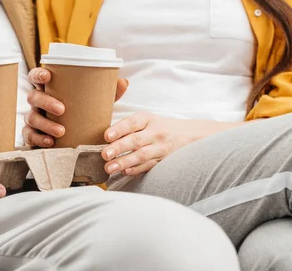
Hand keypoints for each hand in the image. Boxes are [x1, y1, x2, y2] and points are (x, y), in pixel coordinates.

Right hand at [23, 67, 128, 147]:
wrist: (75, 136)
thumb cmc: (82, 111)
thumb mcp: (94, 101)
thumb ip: (108, 91)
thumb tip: (124, 82)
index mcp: (49, 88)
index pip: (36, 76)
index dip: (38, 74)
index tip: (47, 76)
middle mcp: (38, 102)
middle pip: (33, 97)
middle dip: (46, 101)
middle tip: (62, 109)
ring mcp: (34, 118)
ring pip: (31, 117)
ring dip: (45, 124)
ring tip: (61, 131)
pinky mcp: (33, 134)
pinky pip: (30, 136)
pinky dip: (39, 139)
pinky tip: (50, 142)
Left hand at [101, 113, 240, 175]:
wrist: (188, 135)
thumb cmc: (158, 126)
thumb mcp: (146, 119)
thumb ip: (127, 125)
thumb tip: (104, 137)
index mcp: (147, 119)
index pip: (132, 123)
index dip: (119, 129)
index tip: (107, 136)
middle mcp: (155, 132)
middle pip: (135, 140)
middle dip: (119, 148)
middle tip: (104, 154)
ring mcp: (160, 147)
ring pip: (141, 155)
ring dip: (125, 162)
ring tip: (109, 168)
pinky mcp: (163, 160)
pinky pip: (149, 166)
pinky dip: (137, 169)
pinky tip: (125, 172)